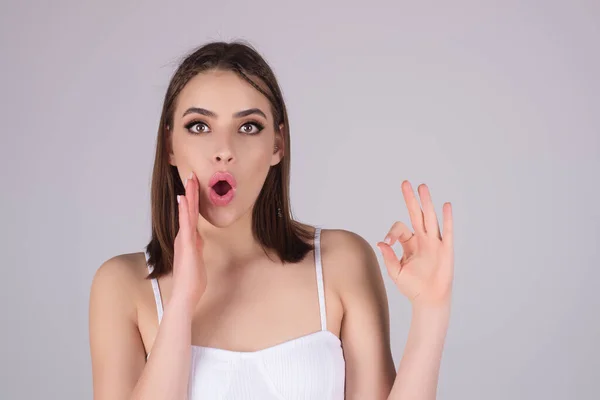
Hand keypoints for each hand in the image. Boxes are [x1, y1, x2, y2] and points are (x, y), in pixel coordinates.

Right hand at [172, 172, 206, 313]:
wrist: (185, 295)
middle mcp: (184, 237)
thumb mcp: (197, 260)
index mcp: (188, 240)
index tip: (194, 186)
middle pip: (188, 210)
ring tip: (189, 179)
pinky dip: (185, 210)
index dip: (193, 201)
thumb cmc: (192, 281)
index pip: (192, 216)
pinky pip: (186, 224)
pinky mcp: (186, 245)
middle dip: (191, 192)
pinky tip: (184, 199)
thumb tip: (199, 240)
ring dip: (188, 195)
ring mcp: (184, 240)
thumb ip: (197, 248)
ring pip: (187, 213)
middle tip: (191, 175)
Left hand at [377, 181, 453, 308]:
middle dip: (411, 199)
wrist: (428, 300)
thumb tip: (381, 242)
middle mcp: (422, 239)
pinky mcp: (445, 250)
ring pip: (430, 218)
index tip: (387, 241)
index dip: (392, 232)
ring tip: (422, 186)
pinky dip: (447, 219)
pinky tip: (446, 205)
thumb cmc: (412, 287)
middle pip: (416, 214)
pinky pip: (447, 231)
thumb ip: (389, 257)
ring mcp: (435, 243)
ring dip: (426, 202)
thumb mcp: (396, 272)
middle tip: (405, 183)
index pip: (400, 228)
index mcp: (410, 243)